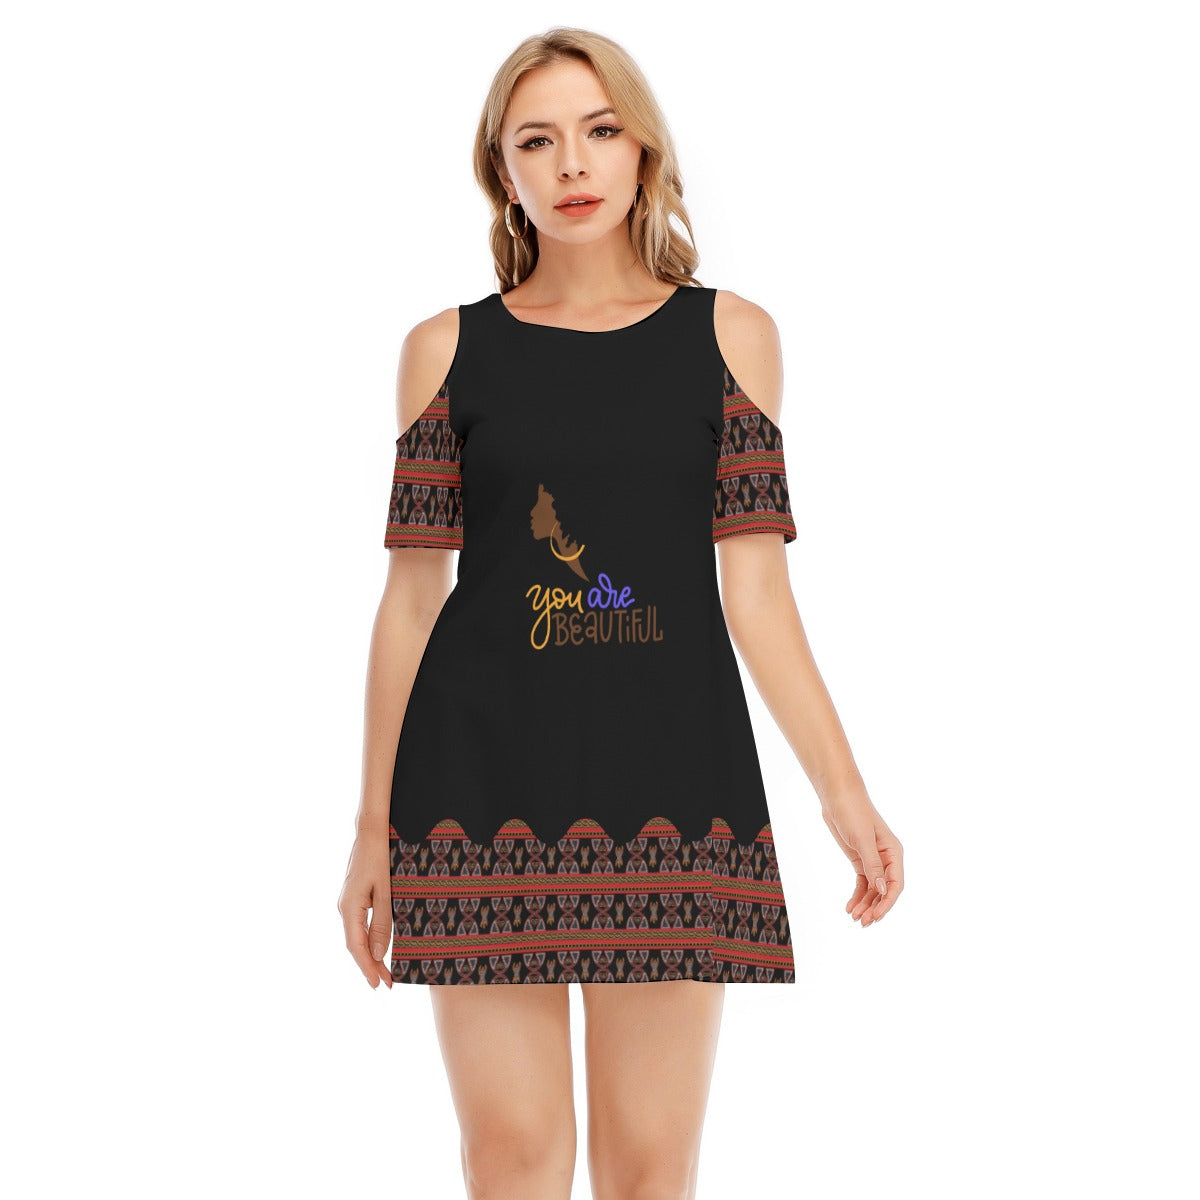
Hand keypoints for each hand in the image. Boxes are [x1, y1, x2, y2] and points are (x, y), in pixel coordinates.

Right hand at [338, 831, 393, 987]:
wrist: (371, 832)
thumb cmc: (380, 858)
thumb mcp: (386, 892)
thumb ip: (382, 923)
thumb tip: (377, 954)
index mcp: (349, 907)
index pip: (356, 946)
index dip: (367, 967)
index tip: (377, 985)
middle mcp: (344, 907)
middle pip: (355, 945)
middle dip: (370, 965)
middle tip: (386, 984)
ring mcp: (347, 902)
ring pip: (357, 936)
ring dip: (370, 953)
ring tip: (386, 971)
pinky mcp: (354, 897)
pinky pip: (359, 924)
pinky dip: (369, 939)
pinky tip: (379, 947)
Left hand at [820, 787, 903, 926]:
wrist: (837, 796)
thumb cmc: (853, 812)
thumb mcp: (862, 839)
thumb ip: (872, 864)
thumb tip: (883, 890)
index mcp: (893, 852)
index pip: (895, 884)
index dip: (887, 902)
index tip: (876, 917)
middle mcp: (886, 858)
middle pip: (885, 890)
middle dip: (875, 908)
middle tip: (863, 923)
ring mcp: (873, 859)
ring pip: (873, 889)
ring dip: (865, 905)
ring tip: (854, 918)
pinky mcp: (860, 859)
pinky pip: (862, 882)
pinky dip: (857, 895)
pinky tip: (850, 907)